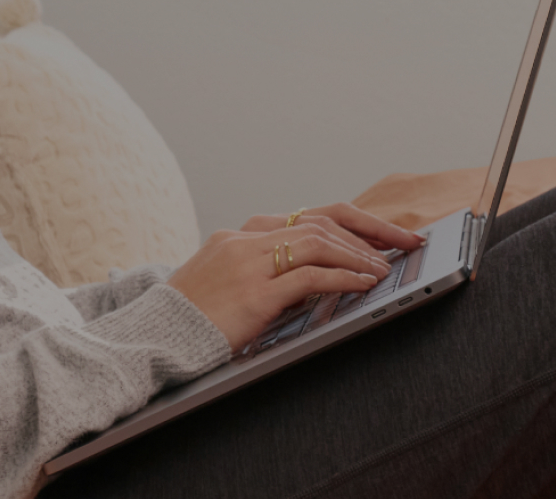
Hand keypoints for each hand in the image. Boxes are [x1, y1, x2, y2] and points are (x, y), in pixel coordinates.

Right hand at [164, 203, 429, 348]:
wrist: (152, 337)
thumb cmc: (191, 321)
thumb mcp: (228, 289)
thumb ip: (266, 278)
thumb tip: (317, 284)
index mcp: (239, 237)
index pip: (307, 218)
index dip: (351, 223)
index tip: (382, 234)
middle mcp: (245, 241)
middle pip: (320, 221)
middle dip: (369, 230)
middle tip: (403, 242)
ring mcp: (248, 263)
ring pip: (318, 241)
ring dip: (360, 253)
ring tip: (387, 266)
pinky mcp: (253, 292)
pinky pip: (310, 276)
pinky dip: (344, 277)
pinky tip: (365, 284)